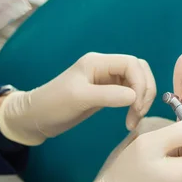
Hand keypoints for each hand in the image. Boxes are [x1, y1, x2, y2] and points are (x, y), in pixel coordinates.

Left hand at [0, 52, 155, 144]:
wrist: (36, 117)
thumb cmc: (53, 104)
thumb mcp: (79, 99)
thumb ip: (108, 96)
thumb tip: (134, 97)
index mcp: (97, 62)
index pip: (132, 64)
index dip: (140, 84)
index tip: (136, 106)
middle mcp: (104, 67)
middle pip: (139, 71)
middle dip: (145, 91)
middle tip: (138, 114)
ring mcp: (106, 79)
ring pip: (137, 82)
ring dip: (142, 99)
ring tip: (134, 120)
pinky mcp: (106, 92)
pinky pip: (130, 93)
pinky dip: (135, 104)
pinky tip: (130, 118)